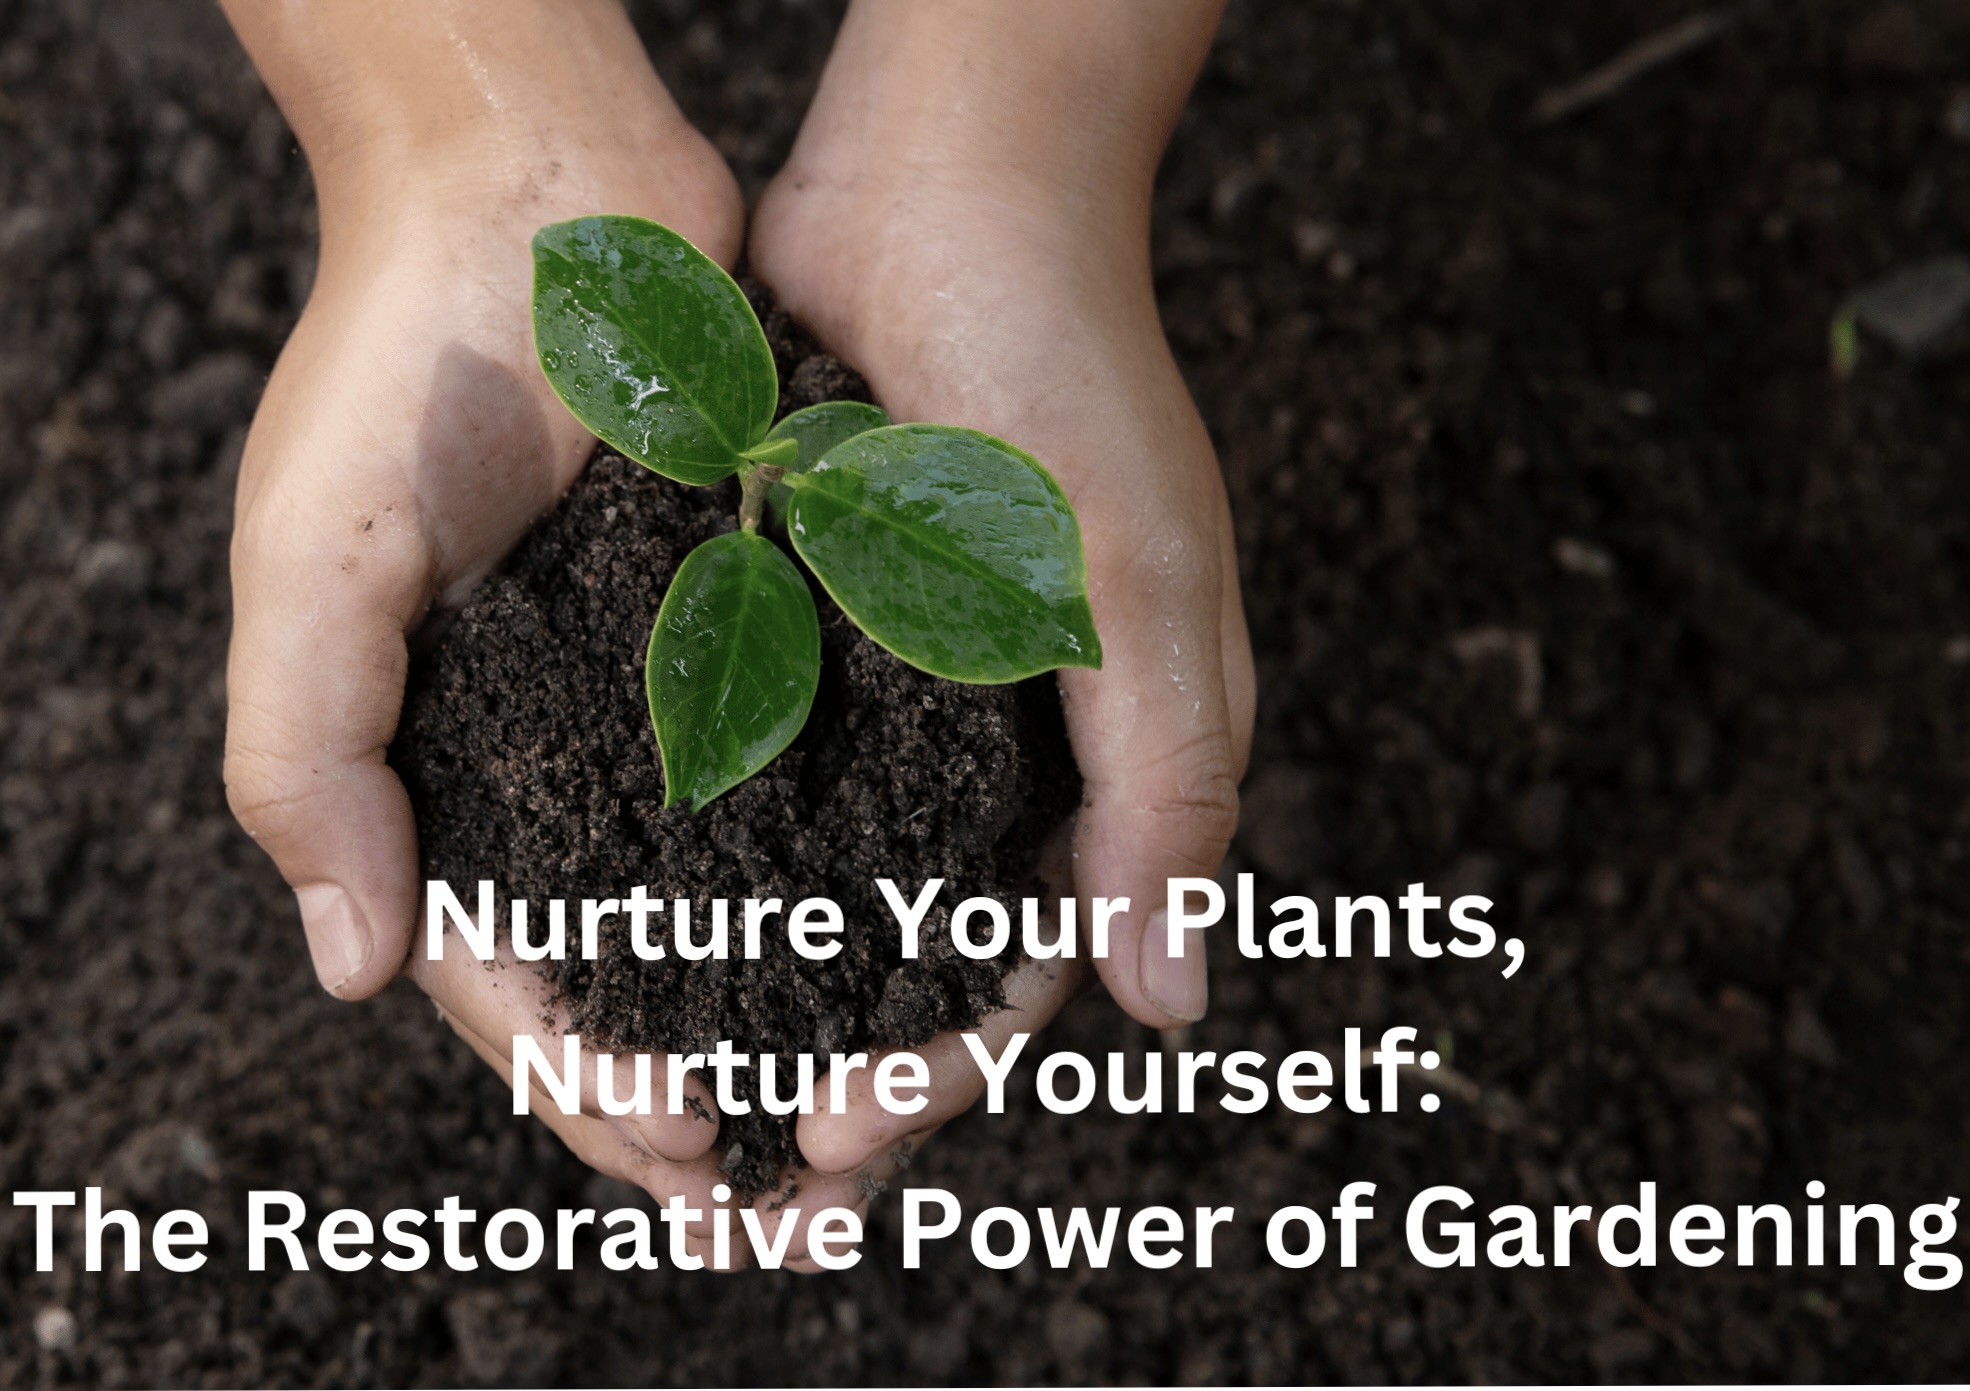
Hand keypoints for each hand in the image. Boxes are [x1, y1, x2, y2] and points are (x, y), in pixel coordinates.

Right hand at [218, 0, 865, 1262]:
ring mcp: (675, 690)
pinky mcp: (770, 617)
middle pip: (647, 965)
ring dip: (804, 1001)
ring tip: (878, 1100)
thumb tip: (357, 971)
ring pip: (747, 891)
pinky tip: (921, 928)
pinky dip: (861, 852)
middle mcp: (571, 751)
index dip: (590, 1083)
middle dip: (711, 1087)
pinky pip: (825, 763)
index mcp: (448, 768)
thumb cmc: (400, 361)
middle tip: (803, 1196)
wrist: (536, 183)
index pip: (519, 974)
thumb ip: (313, 763)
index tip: (687, 1163)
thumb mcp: (313, 565)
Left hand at [752, 0, 1253, 1179]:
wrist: (945, 191)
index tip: (837, 1136)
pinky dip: (689, 858)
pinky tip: (611, 925)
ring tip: (653, 1086)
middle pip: (906, 952)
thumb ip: (1165, 789)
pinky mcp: (788, 628)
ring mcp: (881, 693)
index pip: (1022, 959)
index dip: (937, 1064)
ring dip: (747, 992)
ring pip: (814, 887)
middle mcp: (984, 746)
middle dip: (831, 1068)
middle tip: (733, 1181)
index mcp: (1093, 757)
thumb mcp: (1142, 588)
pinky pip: (739, 771)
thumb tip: (1167, 1004)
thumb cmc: (1070, 377)